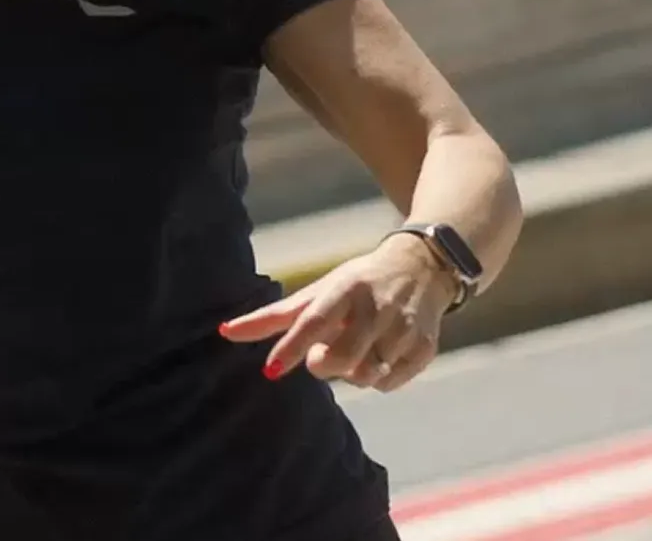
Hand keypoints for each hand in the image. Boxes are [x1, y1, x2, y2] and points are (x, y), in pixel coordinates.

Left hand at [220, 234, 455, 391]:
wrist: (423, 268)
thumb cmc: (357, 283)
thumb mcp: (317, 291)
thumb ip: (273, 316)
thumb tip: (225, 332)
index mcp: (346, 289)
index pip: (314, 321)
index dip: (292, 347)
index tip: (271, 370)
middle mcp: (378, 308)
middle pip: (343, 357)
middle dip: (324, 365)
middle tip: (320, 356)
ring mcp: (405, 329)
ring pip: (367, 375)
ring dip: (349, 373)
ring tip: (350, 351)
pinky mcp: (426, 349)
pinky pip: (390, 383)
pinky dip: (375, 379)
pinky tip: (375, 356)